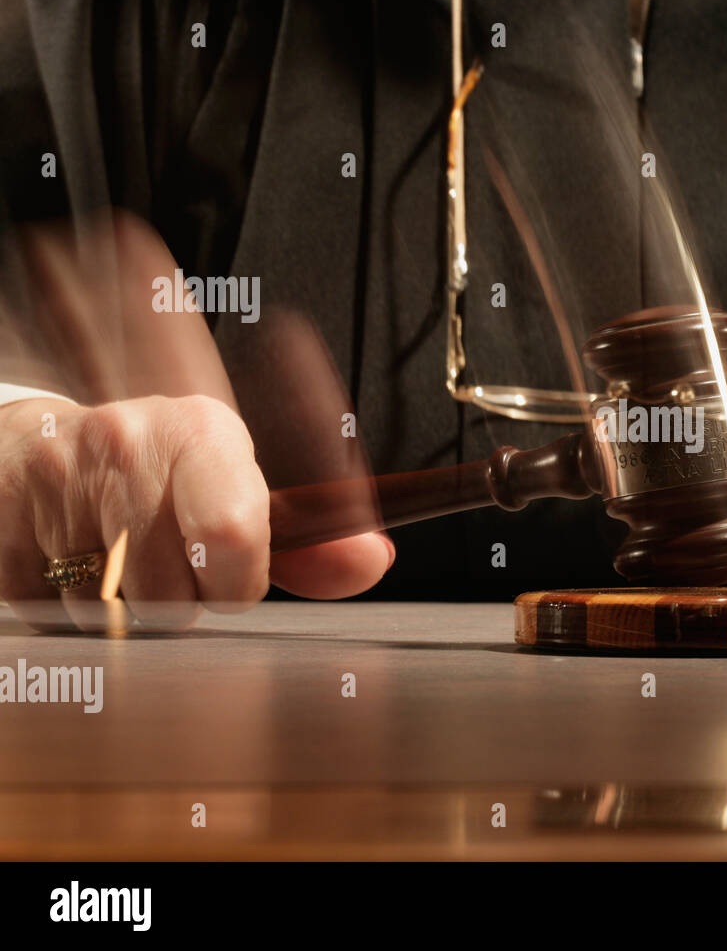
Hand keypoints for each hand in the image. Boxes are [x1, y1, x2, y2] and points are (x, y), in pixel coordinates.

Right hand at [0, 395, 391, 630]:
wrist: (46, 442)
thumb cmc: (164, 475)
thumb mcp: (240, 492)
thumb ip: (310, 546)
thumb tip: (370, 563)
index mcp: (202, 431)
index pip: (234, 533)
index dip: (238, 582)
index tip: (234, 576)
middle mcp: (128, 444)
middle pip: (169, 596)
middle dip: (179, 602)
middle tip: (170, 563)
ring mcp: (58, 481)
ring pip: (109, 614)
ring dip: (121, 609)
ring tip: (119, 557)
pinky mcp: (5, 521)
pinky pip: (48, 613)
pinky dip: (65, 607)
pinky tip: (74, 560)